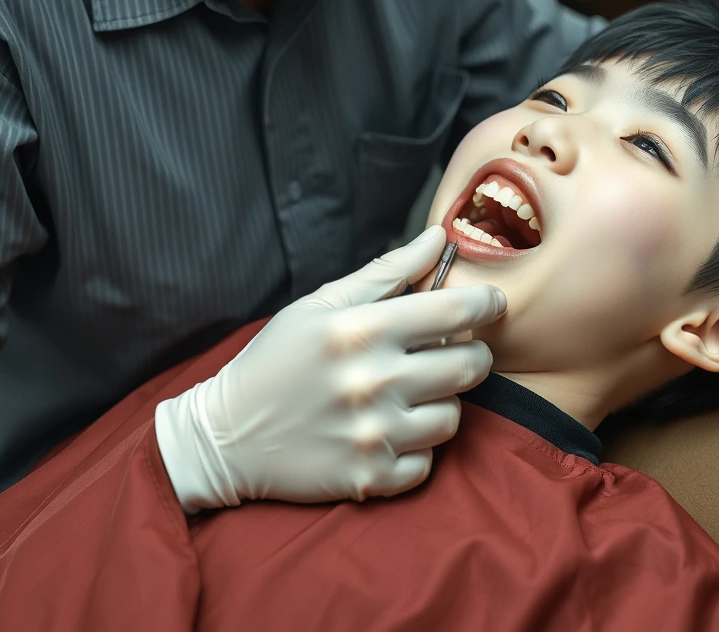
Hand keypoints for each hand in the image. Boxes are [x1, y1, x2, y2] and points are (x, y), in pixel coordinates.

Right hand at [154, 227, 504, 511]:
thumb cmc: (278, 360)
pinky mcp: (369, 479)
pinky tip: (388, 431)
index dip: (487, 304)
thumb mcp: (323, 303)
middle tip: (449, 351)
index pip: (455, 313)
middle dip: (470, 354)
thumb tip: (437, 239)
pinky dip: (415, 448)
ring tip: (409, 394)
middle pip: (469, 366)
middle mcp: (372, 382)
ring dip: (441, 403)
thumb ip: (387, 271)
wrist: (226, 436)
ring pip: (454, 417)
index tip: (493, 303)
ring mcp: (372, 434)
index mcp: (361, 330)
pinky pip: (427, 462)